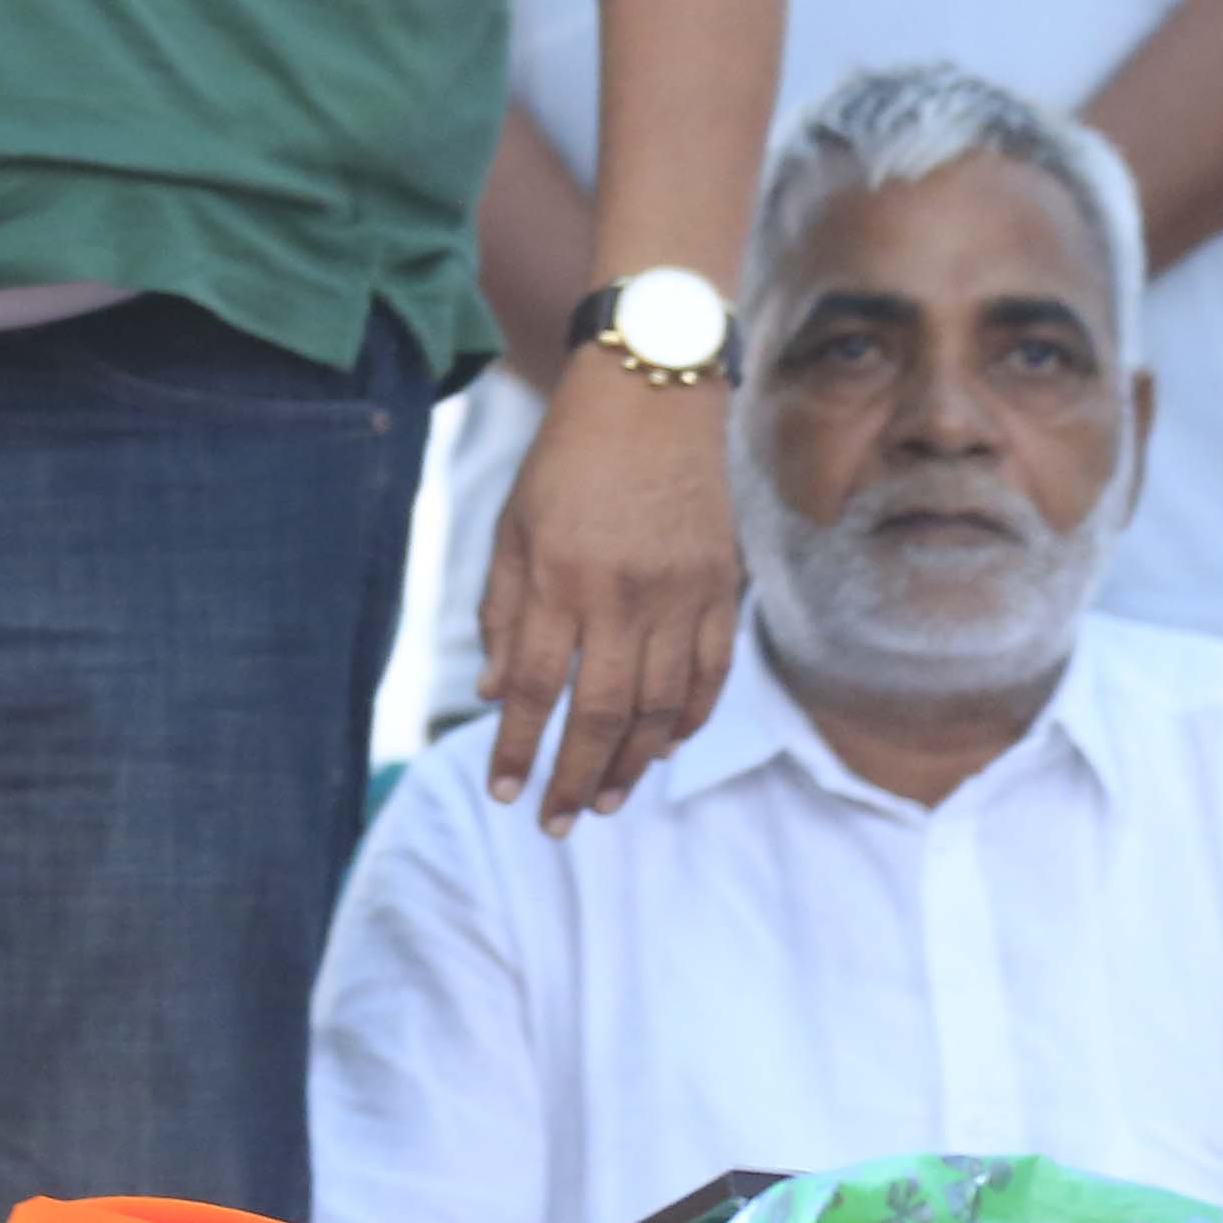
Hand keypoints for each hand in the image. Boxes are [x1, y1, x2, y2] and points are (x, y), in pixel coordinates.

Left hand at [476, 349, 741, 830]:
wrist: (651, 400)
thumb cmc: (565, 463)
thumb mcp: (510, 530)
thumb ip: (504, 614)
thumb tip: (500, 696)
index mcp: (559, 578)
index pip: (538, 688)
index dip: (520, 749)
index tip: (505, 792)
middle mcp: (622, 596)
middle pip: (601, 713)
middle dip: (576, 777)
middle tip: (557, 822)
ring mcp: (681, 596)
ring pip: (660, 707)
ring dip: (631, 763)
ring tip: (605, 800)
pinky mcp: (722, 590)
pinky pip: (710, 675)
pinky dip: (688, 721)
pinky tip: (661, 749)